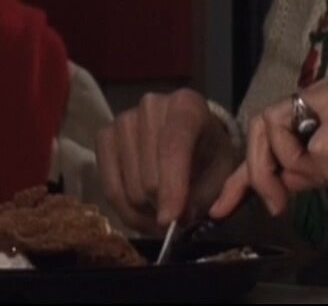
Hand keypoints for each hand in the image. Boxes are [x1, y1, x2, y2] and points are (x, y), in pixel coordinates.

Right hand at [95, 89, 239, 232]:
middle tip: (176, 219)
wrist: (190, 137)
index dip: (172, 188)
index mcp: (186, 105)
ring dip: (145, 214)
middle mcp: (150, 106)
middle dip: (163, 208)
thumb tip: (190, 218)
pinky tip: (141, 214)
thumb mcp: (223, 174)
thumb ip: (214, 195)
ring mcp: (123, 120)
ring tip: (161, 214)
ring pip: (129, 189)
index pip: (173, 148)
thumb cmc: (208, 155)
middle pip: (149, 178)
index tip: (171, 220)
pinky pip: (108, 188)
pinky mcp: (104, 137)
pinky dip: (125, 211)